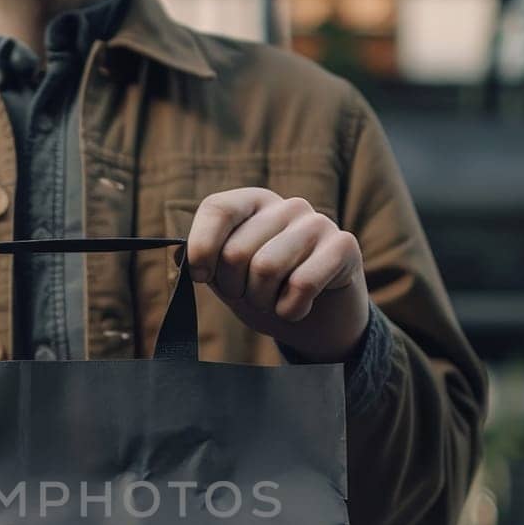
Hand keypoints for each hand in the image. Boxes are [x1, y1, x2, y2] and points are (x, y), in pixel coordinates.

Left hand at [186, 188, 369, 361]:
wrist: (319, 321)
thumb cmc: (267, 293)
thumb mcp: (227, 277)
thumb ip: (203, 262)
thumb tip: (179, 255)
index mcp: (254, 203)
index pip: (217, 209)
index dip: (201, 248)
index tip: (202, 277)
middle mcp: (287, 206)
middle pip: (237, 251)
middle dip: (236, 289)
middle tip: (251, 296)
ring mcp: (318, 223)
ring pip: (266, 269)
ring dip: (263, 302)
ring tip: (274, 302)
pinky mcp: (344, 246)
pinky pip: (301, 284)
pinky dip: (291, 310)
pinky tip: (298, 309)